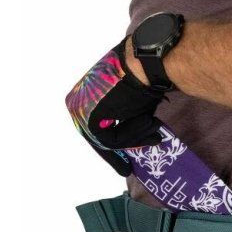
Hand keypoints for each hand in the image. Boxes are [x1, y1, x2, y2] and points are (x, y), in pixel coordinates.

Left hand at [65, 37, 165, 175]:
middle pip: (97, 137)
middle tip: (126, 170)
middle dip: (117, 153)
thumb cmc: (142, 75)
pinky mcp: (90, 119)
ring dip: (134, 139)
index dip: (112, 144)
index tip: (121, 162)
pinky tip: (151, 122)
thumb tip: (130, 144)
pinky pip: (111, 141)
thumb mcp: (130, 103)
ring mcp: (80, 111)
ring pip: (106, 140)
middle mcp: (75, 102)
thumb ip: (124, 120)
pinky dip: (133, 136)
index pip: (95, 127)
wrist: (145, 62)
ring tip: (155, 129)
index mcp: (83, 93)